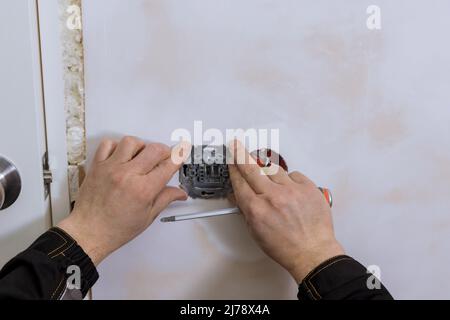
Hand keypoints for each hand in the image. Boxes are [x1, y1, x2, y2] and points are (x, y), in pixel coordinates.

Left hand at [58, 137, 190, 265]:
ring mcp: (111, 168)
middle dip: (165, 151)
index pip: (168, 165)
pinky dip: (118, 146)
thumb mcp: (147, 217)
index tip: (182, 152)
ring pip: (132, 142)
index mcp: (143, 190)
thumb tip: (179, 193)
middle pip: (154, 149)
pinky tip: (122, 155)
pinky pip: (108, 144)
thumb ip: (165, 199)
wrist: (88, 233)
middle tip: (165, 157)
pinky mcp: (97, 166)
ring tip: (142, 156)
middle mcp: (127, 175)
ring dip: (142, 146)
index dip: (179, 157)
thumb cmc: (114, 229)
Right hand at [228, 140, 343, 282]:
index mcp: (257, 209)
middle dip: (241, 154)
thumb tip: (239, 195)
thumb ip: (247, 210)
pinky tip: (290, 191)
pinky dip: (290, 180)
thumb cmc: (286, 247)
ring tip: (273, 185)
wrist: (313, 253)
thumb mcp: (256, 232)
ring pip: (273, 169)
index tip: (231, 160)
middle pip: (251, 168)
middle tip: (237, 145)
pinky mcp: (308, 188)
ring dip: (268, 172)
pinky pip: (294, 174)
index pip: (239, 181)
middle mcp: (273, 197)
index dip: (233, 169)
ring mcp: (292, 190)